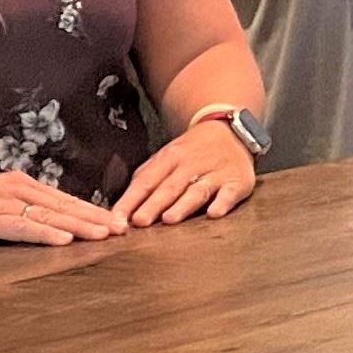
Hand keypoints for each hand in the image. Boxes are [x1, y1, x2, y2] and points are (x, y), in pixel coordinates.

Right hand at [0, 174, 127, 246]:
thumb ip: (18, 213)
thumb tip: (49, 227)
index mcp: (18, 184)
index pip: (62, 200)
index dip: (91, 211)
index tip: (116, 222)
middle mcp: (14, 188)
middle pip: (62, 206)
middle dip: (94, 218)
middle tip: (123, 230)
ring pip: (48, 216)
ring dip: (78, 226)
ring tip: (104, 235)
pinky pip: (20, 227)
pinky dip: (44, 234)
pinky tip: (64, 241)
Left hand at [112, 113, 258, 226]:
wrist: (230, 131)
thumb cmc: (192, 152)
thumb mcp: (166, 157)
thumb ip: (145, 180)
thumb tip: (121, 209)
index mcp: (169, 158)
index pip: (145, 182)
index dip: (130, 201)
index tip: (116, 221)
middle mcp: (191, 164)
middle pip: (169, 187)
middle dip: (153, 205)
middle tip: (139, 222)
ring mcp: (215, 173)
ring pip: (196, 191)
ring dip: (183, 205)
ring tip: (169, 219)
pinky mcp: (236, 181)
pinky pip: (229, 193)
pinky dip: (222, 203)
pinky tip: (214, 213)